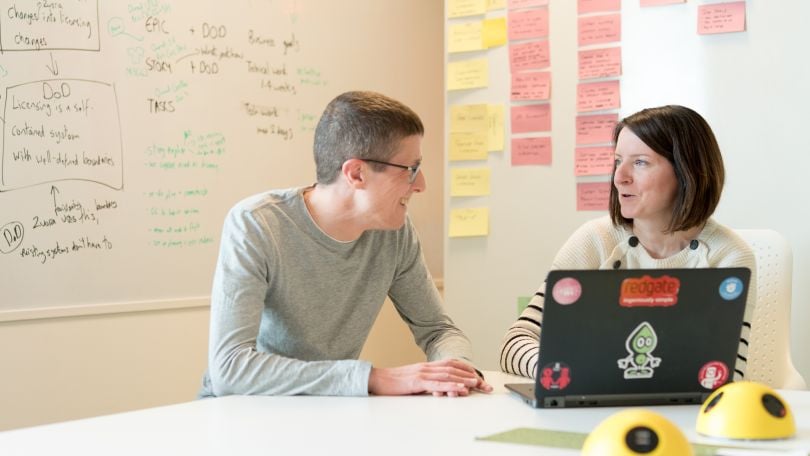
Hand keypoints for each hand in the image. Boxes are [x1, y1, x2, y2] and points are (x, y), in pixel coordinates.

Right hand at [368, 359, 492, 396]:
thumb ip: (427, 381)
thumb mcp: (413, 379)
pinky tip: (459, 388)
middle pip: (453, 369)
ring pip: (448, 374)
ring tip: (477, 384)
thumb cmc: (394, 382)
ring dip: (464, 379)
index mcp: (427, 366)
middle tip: (484, 384)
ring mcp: (422, 373)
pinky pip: (437, 384)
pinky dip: (450, 385)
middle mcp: (427, 367)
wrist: (377, 379)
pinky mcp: (417, 382)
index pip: (451, 364)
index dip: (466, 369)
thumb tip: (441, 388)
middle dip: (470, 376)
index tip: (478, 376)